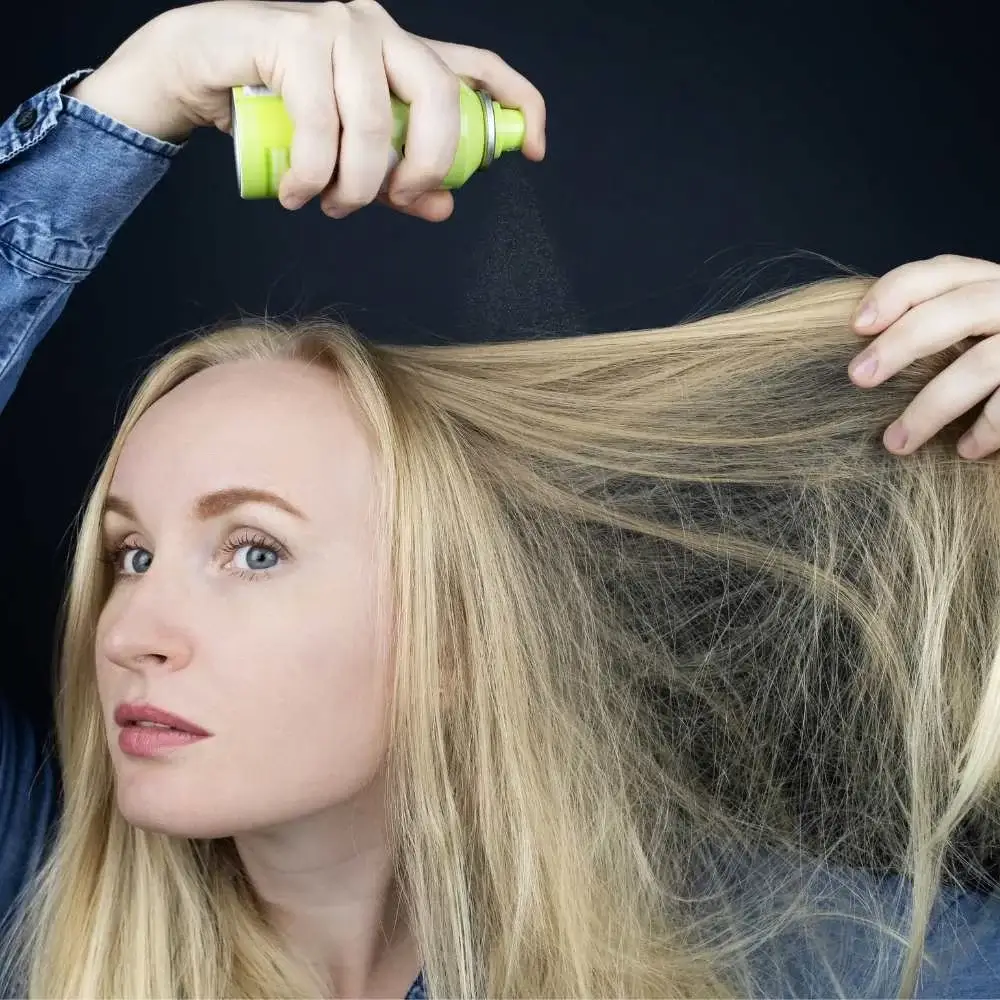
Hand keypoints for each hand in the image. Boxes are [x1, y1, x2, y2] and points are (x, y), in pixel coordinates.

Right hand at [67, 0, 545, 221]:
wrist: (196, 67)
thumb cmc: (277, 110)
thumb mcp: (348, 155)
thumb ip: (397, 180)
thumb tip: (443, 206)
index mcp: (402, 54)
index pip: (477, 66)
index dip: (519, 104)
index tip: (535, 152)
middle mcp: (379, 29)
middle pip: (440, 96)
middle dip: (428, 165)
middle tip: (396, 197)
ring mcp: (337, 26)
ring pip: (375, 122)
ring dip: (353, 185)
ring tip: (326, 204)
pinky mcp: (293, 36)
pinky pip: (321, 123)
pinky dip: (310, 174)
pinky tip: (295, 193)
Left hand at [848, 254, 999, 458]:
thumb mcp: (979, 322)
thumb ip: (941, 319)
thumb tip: (868, 347)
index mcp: (993, 282)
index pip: (942, 270)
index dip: (894, 292)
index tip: (856, 326)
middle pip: (956, 310)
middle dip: (900, 344)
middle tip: (859, 378)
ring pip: (979, 365)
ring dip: (929, 409)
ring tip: (896, 443)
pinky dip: (985, 430)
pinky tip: (966, 450)